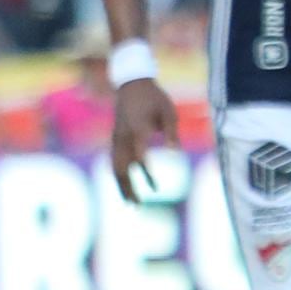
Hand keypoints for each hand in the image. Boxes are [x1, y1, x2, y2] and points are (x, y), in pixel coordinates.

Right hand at [107, 75, 180, 202]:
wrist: (131, 83)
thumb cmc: (154, 97)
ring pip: (114, 167)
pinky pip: (114, 161)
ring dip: (121, 186)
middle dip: (127, 188)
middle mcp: (123, 136)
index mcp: (137, 129)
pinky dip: (119, 176)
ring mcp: (116, 138)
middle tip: (136, 206)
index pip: (139, 156)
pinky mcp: (115, 139)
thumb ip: (171, 132)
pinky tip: (126, 187)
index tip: (156, 187)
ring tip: (131, 203)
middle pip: (120, 168)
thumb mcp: (169, 111)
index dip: (147, 173)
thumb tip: (176, 152)